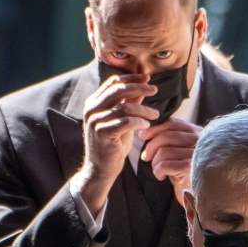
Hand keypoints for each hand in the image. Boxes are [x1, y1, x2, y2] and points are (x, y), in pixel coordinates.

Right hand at [79, 74, 158, 213]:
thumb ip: (129, 104)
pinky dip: (139, 121)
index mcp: (94, 102)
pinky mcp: (102, 133)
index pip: (113, 82)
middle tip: (155, 90)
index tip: (147, 77)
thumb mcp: (122, 121)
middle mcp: (91, 109)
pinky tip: (146, 124)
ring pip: (123, 106)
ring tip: (155, 114)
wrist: (102, 169)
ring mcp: (95, 121)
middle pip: (118, 90)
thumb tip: (141, 89)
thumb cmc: (114, 145)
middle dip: (139, 87)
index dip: (131, 77)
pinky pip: (125, 122)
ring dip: (143, 109)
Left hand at [138, 118, 201, 201]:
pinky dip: (158, 171)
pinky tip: (161, 177)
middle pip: (166, 136)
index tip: (142, 136)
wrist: (200, 198)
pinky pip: (165, 165)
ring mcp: (197, 154)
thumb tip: (144, 132)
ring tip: (158, 171)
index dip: (155, 128)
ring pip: (164, 151)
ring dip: (155, 162)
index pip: (173, 124)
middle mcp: (201, 141)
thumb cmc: (187, 176)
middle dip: (151, 147)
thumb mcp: (178, 154)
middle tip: (146, 158)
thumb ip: (169, 141)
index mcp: (199, 134)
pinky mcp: (192, 168)